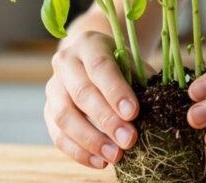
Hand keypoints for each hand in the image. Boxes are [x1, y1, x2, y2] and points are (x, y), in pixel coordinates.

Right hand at [44, 31, 148, 168]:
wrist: (91, 58)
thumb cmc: (120, 64)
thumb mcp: (132, 63)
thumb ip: (141, 82)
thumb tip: (157, 109)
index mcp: (89, 44)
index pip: (100, 67)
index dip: (116, 91)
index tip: (133, 113)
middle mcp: (65, 62)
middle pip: (81, 93)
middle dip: (107, 120)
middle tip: (129, 140)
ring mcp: (53, 86)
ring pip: (64, 116)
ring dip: (91, 140)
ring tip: (115, 156)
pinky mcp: (48, 110)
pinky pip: (57, 134)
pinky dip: (78, 152)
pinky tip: (99, 162)